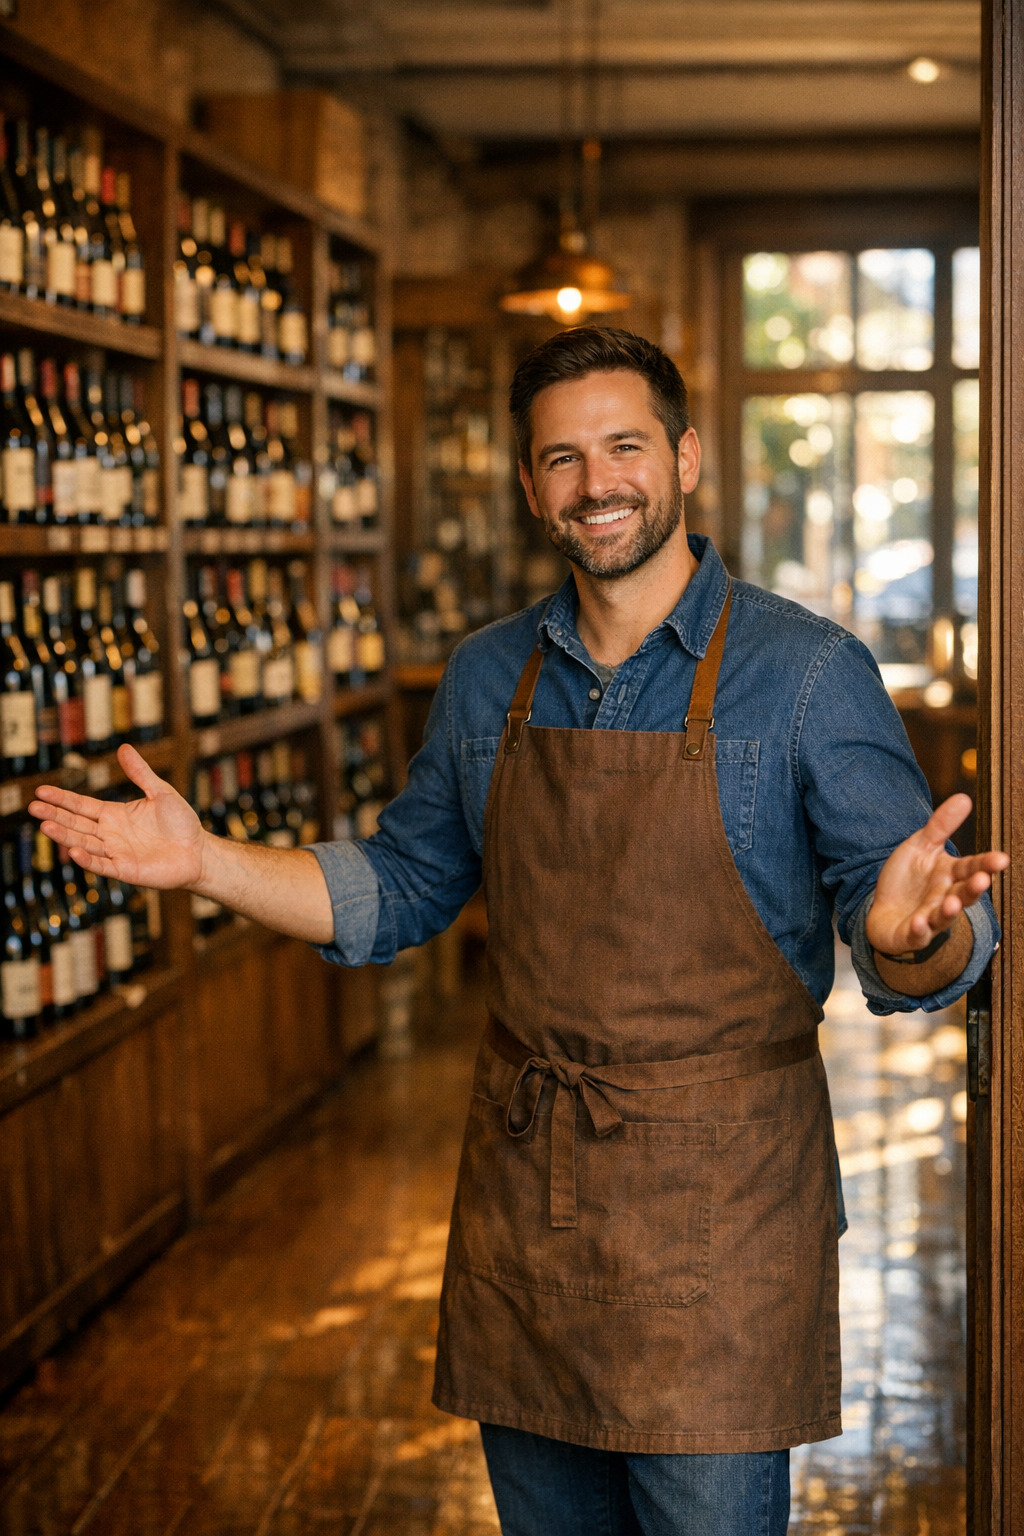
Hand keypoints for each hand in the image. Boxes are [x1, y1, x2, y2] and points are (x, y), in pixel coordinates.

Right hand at [29, 744, 204, 889]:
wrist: (199, 851)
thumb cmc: (181, 823)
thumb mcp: (161, 792)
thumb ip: (141, 773)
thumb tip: (124, 747)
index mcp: (114, 815)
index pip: (81, 806)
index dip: (62, 799)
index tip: (41, 791)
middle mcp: (110, 834)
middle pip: (76, 824)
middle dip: (55, 816)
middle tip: (32, 808)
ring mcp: (116, 853)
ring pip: (84, 843)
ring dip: (64, 836)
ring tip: (44, 827)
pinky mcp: (125, 870)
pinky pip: (102, 865)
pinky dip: (87, 859)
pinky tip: (73, 851)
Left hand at [865, 793, 1007, 954]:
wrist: (883, 909)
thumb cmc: (908, 878)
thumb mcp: (921, 846)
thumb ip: (941, 825)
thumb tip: (964, 797)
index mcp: (950, 875)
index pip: (972, 867)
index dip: (985, 864)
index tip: (1001, 859)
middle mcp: (945, 897)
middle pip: (964, 893)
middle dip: (974, 888)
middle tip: (982, 880)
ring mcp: (930, 918)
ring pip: (944, 917)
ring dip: (949, 911)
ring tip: (952, 902)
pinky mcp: (911, 933)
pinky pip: (918, 934)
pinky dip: (920, 929)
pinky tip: (919, 922)